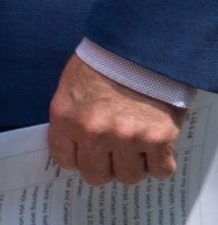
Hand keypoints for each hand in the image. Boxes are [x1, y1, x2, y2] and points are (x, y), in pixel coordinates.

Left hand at [47, 54, 184, 186]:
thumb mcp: (70, 88)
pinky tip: (155, 149)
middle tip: (111, 155)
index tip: (85, 155)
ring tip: (135, 150)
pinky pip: (160, 170)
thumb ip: (70, 121)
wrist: (139, 47)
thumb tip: (73, 149)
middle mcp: (95, 133)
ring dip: (132, 166)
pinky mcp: (159, 139)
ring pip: (128, 176)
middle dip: (104, 167)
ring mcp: (128, 138)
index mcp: (66, 118)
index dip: (76, 159)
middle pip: (96, 175)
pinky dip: (159, 163)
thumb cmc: (101, 65)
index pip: (65, 160)